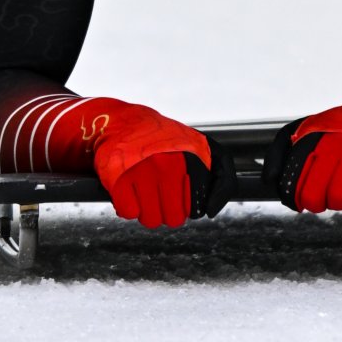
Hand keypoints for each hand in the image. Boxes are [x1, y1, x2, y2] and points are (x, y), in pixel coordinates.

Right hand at [89, 101, 228, 227]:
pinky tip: (130, 191)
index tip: (180, 192)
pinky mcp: (117, 177)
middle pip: (173, 219)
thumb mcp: (205, 149)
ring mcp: (142, 171)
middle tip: (160, 193)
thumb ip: (223, 180)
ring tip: (144, 190)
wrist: (125, 121)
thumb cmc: (167, 141)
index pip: (195, 209)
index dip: (187, 206)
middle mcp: (168, 165)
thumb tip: (210, 212)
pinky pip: (129, 212)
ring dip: (148, 211)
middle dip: (168, 211)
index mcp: (192, 160)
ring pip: (151, 219)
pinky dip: (128, 207)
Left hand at [263, 99, 341, 211]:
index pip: (293, 180)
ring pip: (337, 198)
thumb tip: (269, 181)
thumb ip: (286, 152)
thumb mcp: (311, 130)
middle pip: (313, 195)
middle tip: (325, 199)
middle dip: (318, 204)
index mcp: (312, 138)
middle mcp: (331, 145)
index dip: (295, 198)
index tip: (300, 202)